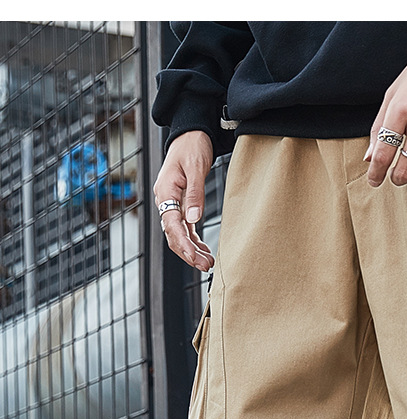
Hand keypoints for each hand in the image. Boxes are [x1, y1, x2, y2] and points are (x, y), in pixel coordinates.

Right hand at [153, 131, 214, 269]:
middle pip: (173, 234)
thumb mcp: (196, 167)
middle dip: (188, 253)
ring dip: (192, 250)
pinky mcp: (181, 203)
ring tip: (208, 263)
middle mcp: (165, 200)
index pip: (171, 225)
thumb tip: (194, 220)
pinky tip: (205, 250)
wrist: (191, 132)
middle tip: (206, 266)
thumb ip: (195, 194)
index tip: (195, 258)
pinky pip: (185, 227)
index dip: (183, 244)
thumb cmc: (192, 145)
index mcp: (165, 192)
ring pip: (178, 234)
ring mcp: (172, 203)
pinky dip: (194, 240)